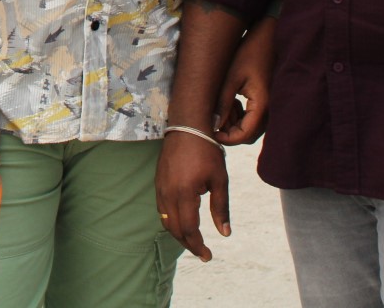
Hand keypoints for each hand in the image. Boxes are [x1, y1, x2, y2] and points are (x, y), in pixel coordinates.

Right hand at [156, 128, 230, 261]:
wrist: (187, 127)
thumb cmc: (207, 152)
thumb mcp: (220, 180)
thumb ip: (221, 208)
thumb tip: (225, 234)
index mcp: (184, 194)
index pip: (188, 229)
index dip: (198, 246)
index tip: (208, 256)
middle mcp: (168, 193)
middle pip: (174, 229)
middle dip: (188, 244)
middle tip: (202, 252)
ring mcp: (160, 188)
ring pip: (165, 220)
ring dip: (178, 234)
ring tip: (193, 240)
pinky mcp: (158, 182)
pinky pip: (161, 209)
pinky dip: (171, 221)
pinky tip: (182, 222)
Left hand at [215, 16, 275, 145]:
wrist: (268, 38)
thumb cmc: (250, 54)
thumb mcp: (232, 78)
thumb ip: (223, 103)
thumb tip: (214, 124)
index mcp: (262, 105)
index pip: (244, 135)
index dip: (226, 138)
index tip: (210, 132)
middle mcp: (270, 110)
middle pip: (249, 135)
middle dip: (229, 131)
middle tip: (213, 119)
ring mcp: (272, 107)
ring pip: (252, 128)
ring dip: (235, 123)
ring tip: (222, 107)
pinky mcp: (269, 102)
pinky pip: (255, 119)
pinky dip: (242, 116)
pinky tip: (232, 103)